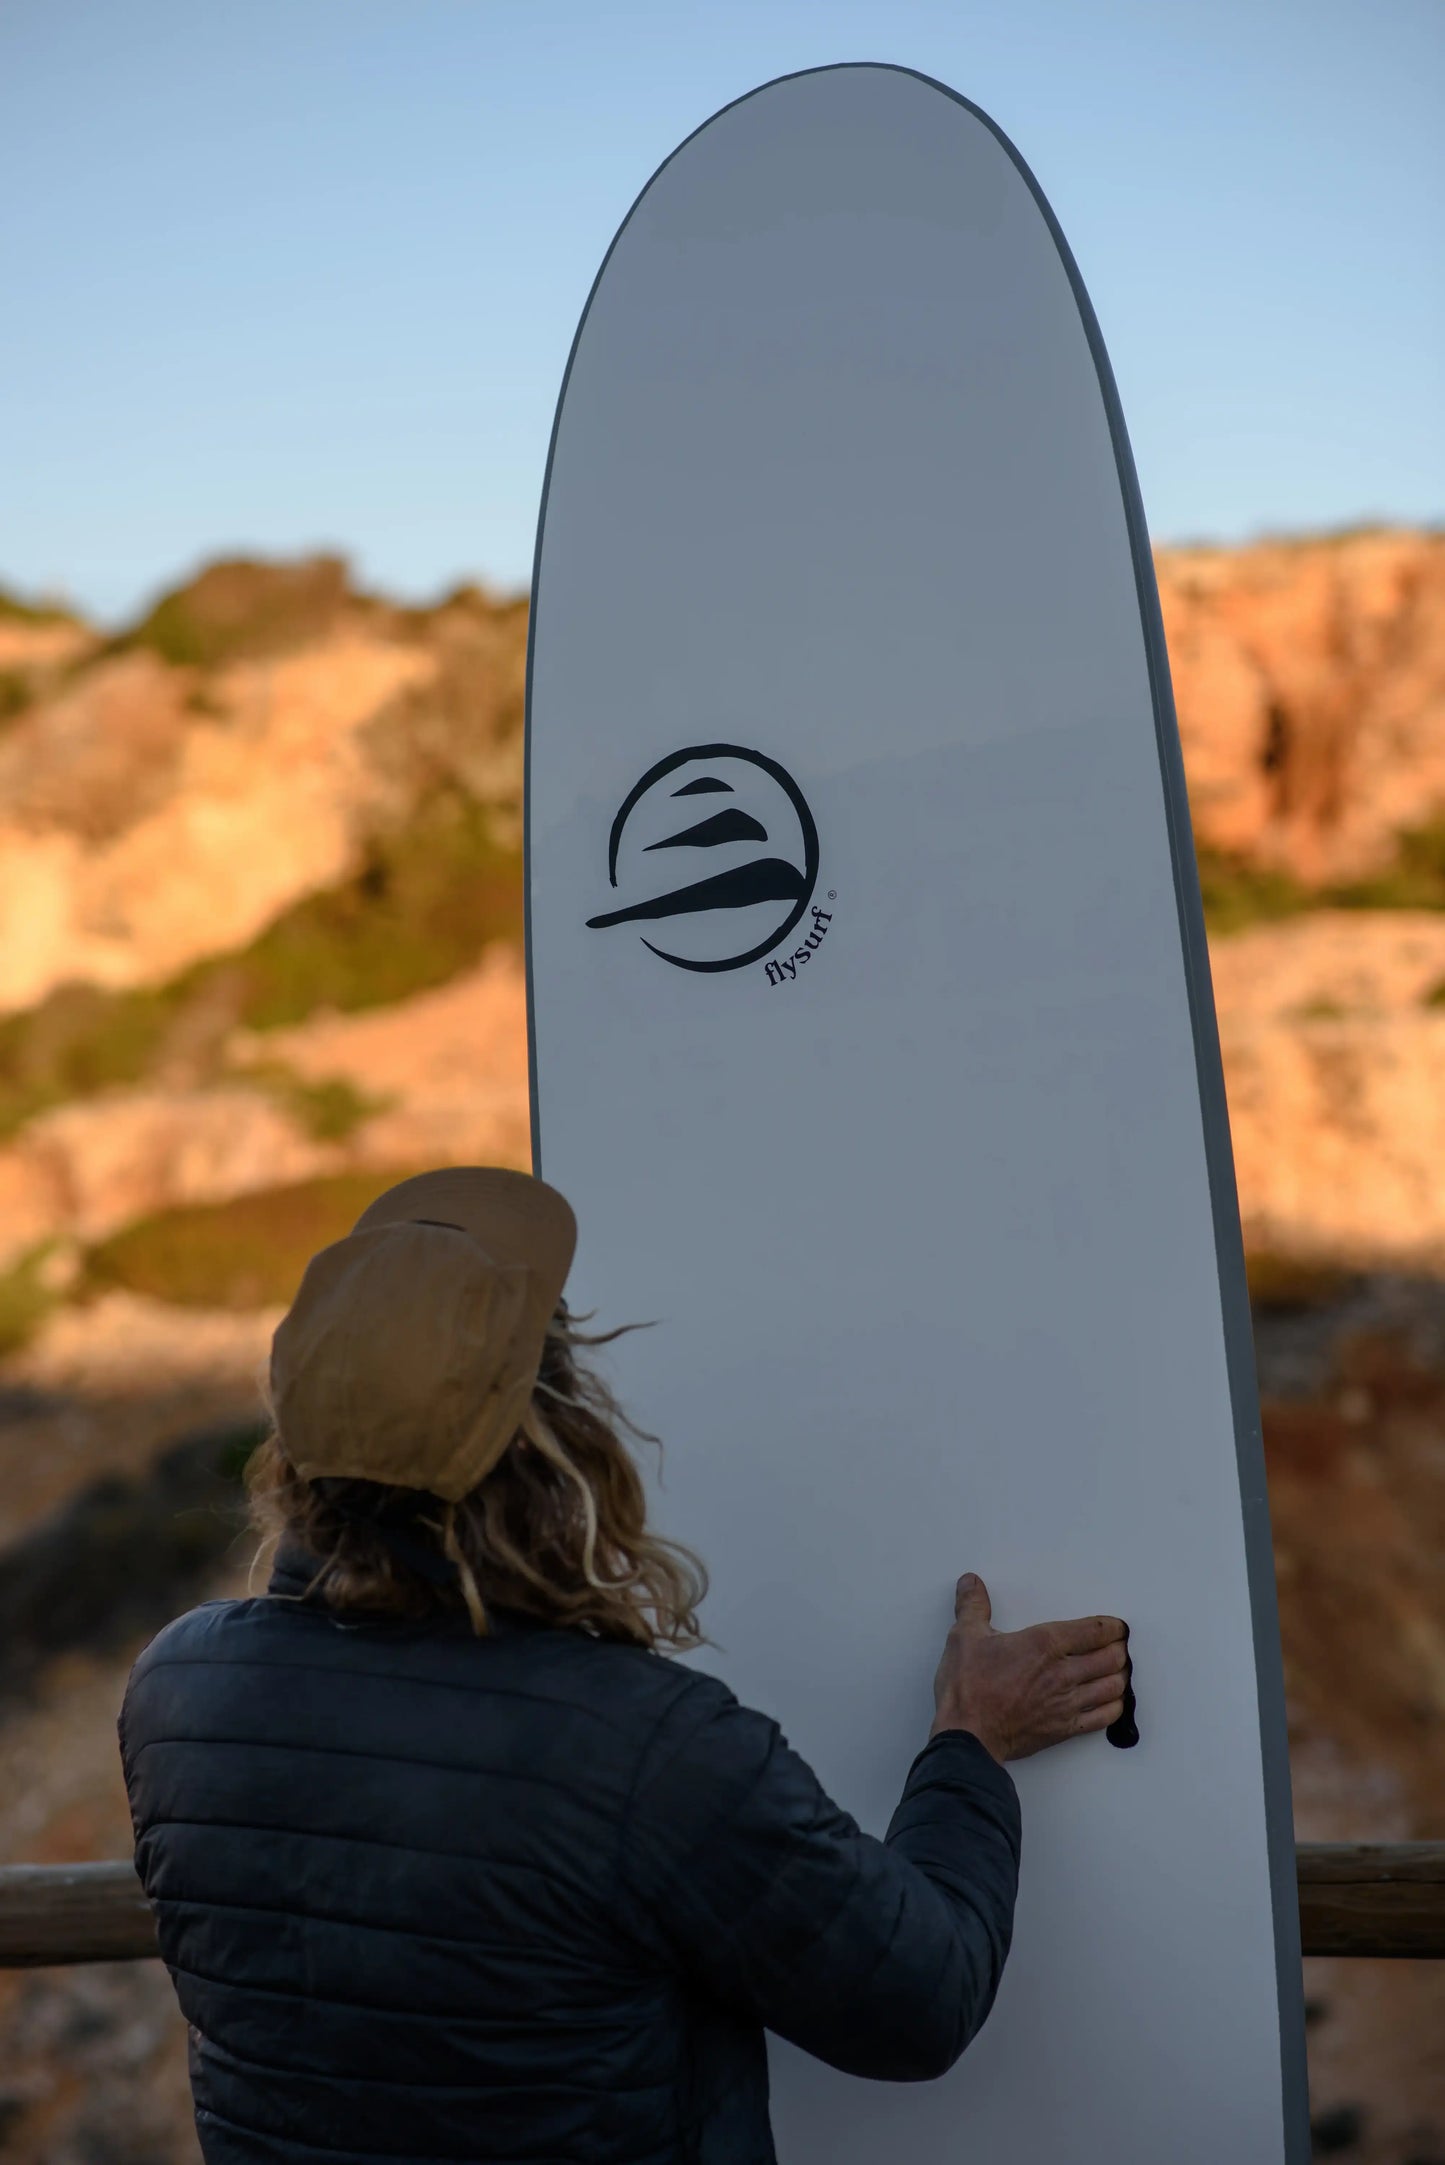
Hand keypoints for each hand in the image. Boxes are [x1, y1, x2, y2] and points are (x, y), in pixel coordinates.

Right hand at [930, 1573, 1128, 1762]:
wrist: (968, 1735)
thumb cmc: (968, 1687)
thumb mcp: (964, 1636)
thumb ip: (973, 1605)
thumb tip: (971, 1582)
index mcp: (1044, 1644)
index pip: (1094, 1631)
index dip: (1113, 1627)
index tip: (1117, 1626)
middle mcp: (1062, 1672)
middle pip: (1111, 1658)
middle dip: (1120, 1649)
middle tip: (1120, 1646)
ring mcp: (1067, 1703)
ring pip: (1112, 1687)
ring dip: (1121, 1676)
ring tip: (1119, 1670)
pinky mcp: (1065, 1728)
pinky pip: (1103, 1718)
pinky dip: (1115, 1707)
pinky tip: (1114, 1702)